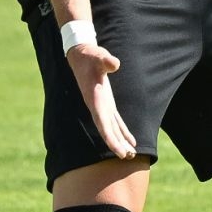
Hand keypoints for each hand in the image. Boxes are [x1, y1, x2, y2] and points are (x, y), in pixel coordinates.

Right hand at [67, 43, 138, 158]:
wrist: (81, 55)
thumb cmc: (90, 55)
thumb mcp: (98, 56)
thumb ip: (106, 61)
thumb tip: (115, 64)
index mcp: (95, 100)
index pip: (103, 124)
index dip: (111, 139)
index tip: (119, 151)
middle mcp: (97, 107)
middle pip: (107, 131)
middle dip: (117, 145)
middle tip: (127, 157)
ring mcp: (102, 106)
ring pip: (112, 128)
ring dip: (120, 141)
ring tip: (131, 154)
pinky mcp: (107, 102)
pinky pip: (115, 121)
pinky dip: (123, 131)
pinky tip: (130, 141)